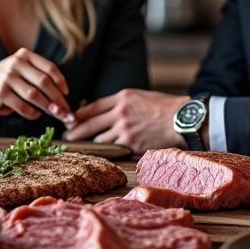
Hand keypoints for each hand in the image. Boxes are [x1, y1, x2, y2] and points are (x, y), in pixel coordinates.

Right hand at [0, 48, 73, 129]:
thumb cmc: (6, 80)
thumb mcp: (20, 70)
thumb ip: (39, 78)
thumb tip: (62, 99)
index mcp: (24, 55)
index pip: (49, 67)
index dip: (61, 82)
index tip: (66, 93)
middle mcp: (16, 63)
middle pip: (44, 82)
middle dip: (57, 98)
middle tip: (64, 110)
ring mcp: (7, 78)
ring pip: (34, 95)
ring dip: (47, 107)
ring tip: (54, 113)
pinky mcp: (0, 93)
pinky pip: (22, 106)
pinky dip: (32, 113)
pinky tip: (35, 114)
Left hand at [62, 89, 187, 152]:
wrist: (182, 119)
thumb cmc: (164, 107)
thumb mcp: (139, 96)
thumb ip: (121, 102)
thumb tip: (104, 112)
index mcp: (122, 97)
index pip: (92, 106)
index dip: (78, 114)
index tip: (70, 119)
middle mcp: (120, 112)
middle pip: (89, 124)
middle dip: (75, 131)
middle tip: (67, 137)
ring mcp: (124, 129)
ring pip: (100, 139)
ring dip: (94, 143)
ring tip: (87, 146)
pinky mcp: (131, 143)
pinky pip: (113, 148)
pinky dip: (109, 150)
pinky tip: (105, 152)